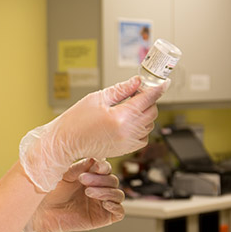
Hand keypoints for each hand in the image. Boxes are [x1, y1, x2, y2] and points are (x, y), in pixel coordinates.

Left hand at [18, 158, 123, 231]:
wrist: (44, 213)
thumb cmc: (52, 192)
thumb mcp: (64, 176)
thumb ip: (78, 168)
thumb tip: (93, 159)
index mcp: (92, 175)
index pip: (106, 169)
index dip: (103, 167)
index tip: (95, 166)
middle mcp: (100, 188)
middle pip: (113, 180)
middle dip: (100, 179)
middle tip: (82, 180)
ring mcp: (103, 203)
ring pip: (118, 194)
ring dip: (106, 192)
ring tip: (88, 192)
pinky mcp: (104, 217)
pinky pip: (119, 212)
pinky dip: (115, 206)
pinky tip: (105, 204)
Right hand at [19, 76, 166, 191]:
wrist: (66, 142)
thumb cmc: (76, 120)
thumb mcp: (97, 98)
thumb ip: (121, 90)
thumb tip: (136, 81)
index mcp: (121, 116)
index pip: (147, 99)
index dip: (157, 89)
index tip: (164, 83)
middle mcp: (128, 131)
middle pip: (152, 111)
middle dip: (148, 100)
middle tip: (136, 93)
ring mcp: (128, 142)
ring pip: (149, 124)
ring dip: (144, 114)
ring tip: (128, 108)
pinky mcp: (126, 149)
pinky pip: (143, 137)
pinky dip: (141, 128)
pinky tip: (128, 122)